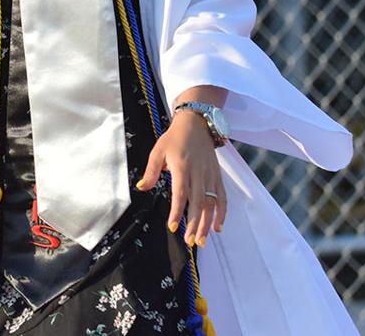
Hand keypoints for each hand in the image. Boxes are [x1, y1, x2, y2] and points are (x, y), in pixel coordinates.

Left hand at [136, 109, 226, 246]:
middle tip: (189, 241)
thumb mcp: (158, 151)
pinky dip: (222, 213)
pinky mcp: (217, 176)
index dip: (177, 211)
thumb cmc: (175, 138)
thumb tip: (141, 187)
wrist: (197, 123)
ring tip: (201, 240)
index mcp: (182, 167)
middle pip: (198, 202)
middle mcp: (198, 173)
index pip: (180, 193)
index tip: (173, 226)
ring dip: (207, 223)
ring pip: (211, 203)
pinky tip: (217, 227)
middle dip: (194, 224)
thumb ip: (151, 171)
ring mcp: (210, 175)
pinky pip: (221, 197)